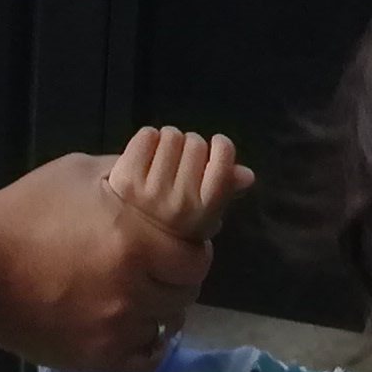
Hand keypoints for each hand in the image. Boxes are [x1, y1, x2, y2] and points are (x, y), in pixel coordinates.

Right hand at [0, 149, 210, 371]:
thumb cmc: (27, 211)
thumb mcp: (82, 173)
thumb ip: (139, 170)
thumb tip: (191, 173)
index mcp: (133, 240)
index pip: (195, 255)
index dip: (191, 245)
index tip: (175, 237)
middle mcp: (131, 289)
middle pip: (186, 291)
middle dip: (178, 274)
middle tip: (159, 261)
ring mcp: (114, 329)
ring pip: (165, 323)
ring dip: (160, 304)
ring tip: (140, 287)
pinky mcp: (95, 357)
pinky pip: (145, 357)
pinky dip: (145, 339)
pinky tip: (133, 320)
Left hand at [105, 124, 253, 242]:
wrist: (124, 236)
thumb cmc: (171, 221)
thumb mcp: (204, 212)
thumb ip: (226, 190)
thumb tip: (247, 174)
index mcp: (204, 213)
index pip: (222, 162)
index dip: (221, 147)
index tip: (217, 146)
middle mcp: (179, 202)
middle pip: (196, 143)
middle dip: (191, 146)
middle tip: (182, 163)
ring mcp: (151, 190)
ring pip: (171, 135)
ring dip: (168, 142)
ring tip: (163, 161)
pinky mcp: (126, 176)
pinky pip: (147, 135)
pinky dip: (147, 140)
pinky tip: (146, 158)